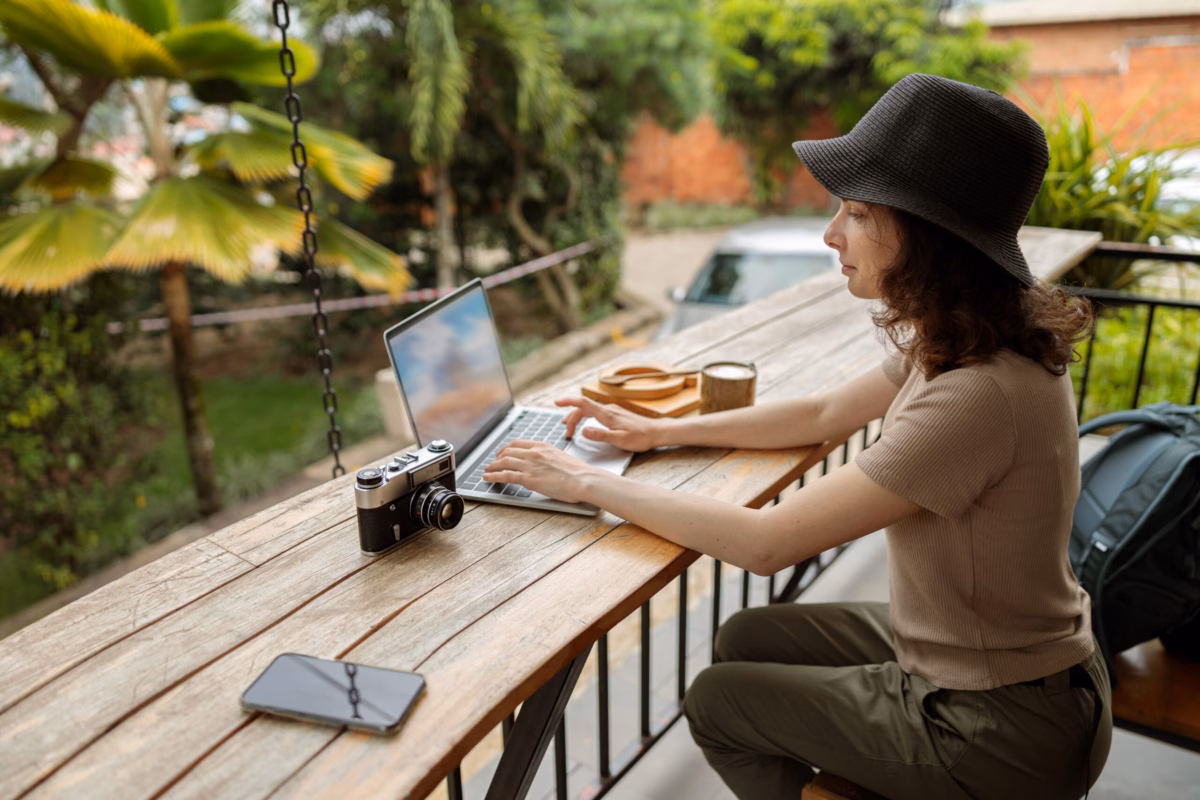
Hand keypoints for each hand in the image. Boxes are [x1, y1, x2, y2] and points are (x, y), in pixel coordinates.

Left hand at [483, 440, 599, 503]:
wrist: (584, 479)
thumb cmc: (578, 472)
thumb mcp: (561, 457)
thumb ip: (549, 458)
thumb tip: (544, 463)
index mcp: (543, 446)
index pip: (519, 443)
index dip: (507, 448)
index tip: (503, 452)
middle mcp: (534, 453)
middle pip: (508, 451)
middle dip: (497, 457)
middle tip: (493, 462)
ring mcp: (530, 465)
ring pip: (504, 462)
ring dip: (492, 466)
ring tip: (487, 470)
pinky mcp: (528, 478)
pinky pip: (506, 475)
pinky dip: (494, 476)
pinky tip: (488, 477)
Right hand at [555, 396, 662, 451]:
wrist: (657, 432)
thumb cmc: (640, 437)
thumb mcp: (620, 440)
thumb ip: (601, 435)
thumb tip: (584, 431)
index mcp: (607, 414)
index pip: (583, 403)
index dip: (569, 402)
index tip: (556, 402)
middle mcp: (608, 409)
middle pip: (584, 408)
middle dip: (572, 417)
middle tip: (567, 432)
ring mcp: (612, 411)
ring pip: (589, 410)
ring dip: (578, 417)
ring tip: (570, 428)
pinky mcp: (615, 414)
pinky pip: (596, 412)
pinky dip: (586, 417)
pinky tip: (586, 424)